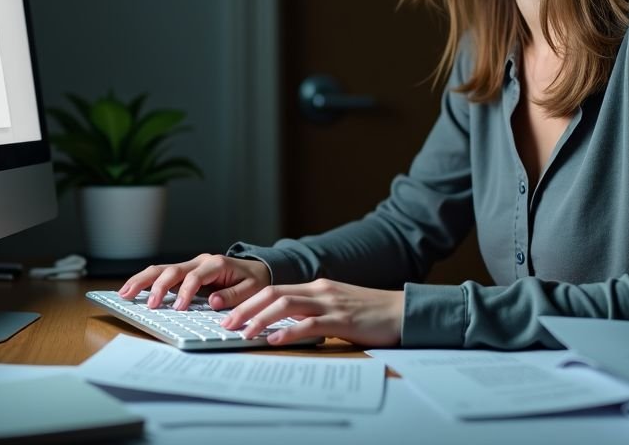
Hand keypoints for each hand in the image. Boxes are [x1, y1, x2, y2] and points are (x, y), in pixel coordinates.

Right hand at [118, 253, 270, 310]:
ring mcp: (190, 265)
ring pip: (161, 269)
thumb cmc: (254, 281)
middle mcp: (200, 261)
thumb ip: (233, 295)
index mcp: (217, 264)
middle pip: (172, 269)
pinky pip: (162, 275)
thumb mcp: (252, 290)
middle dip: (156, 285)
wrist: (257, 268)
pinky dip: (146, 282)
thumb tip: (212, 302)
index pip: (195, 276)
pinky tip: (131, 290)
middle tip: (145, 302)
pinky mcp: (184, 272)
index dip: (186, 292)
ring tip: (124, 293)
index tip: (179, 308)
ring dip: (142, 280)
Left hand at [220, 279, 403, 347]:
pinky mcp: (342, 320)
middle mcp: (319, 290)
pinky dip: (288, 332)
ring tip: (243, 332)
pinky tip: (274, 340)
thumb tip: (286, 324)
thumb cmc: (370, 313)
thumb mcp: (337, 306)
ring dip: (261, 319)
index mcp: (317, 287)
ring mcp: (330, 303)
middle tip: (227, 322)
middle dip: (246, 308)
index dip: (250, 301)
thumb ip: (313, 310)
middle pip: (273, 294)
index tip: (232, 314)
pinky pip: (309, 324)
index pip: (275, 289)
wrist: (402, 311)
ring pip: (286, 306)